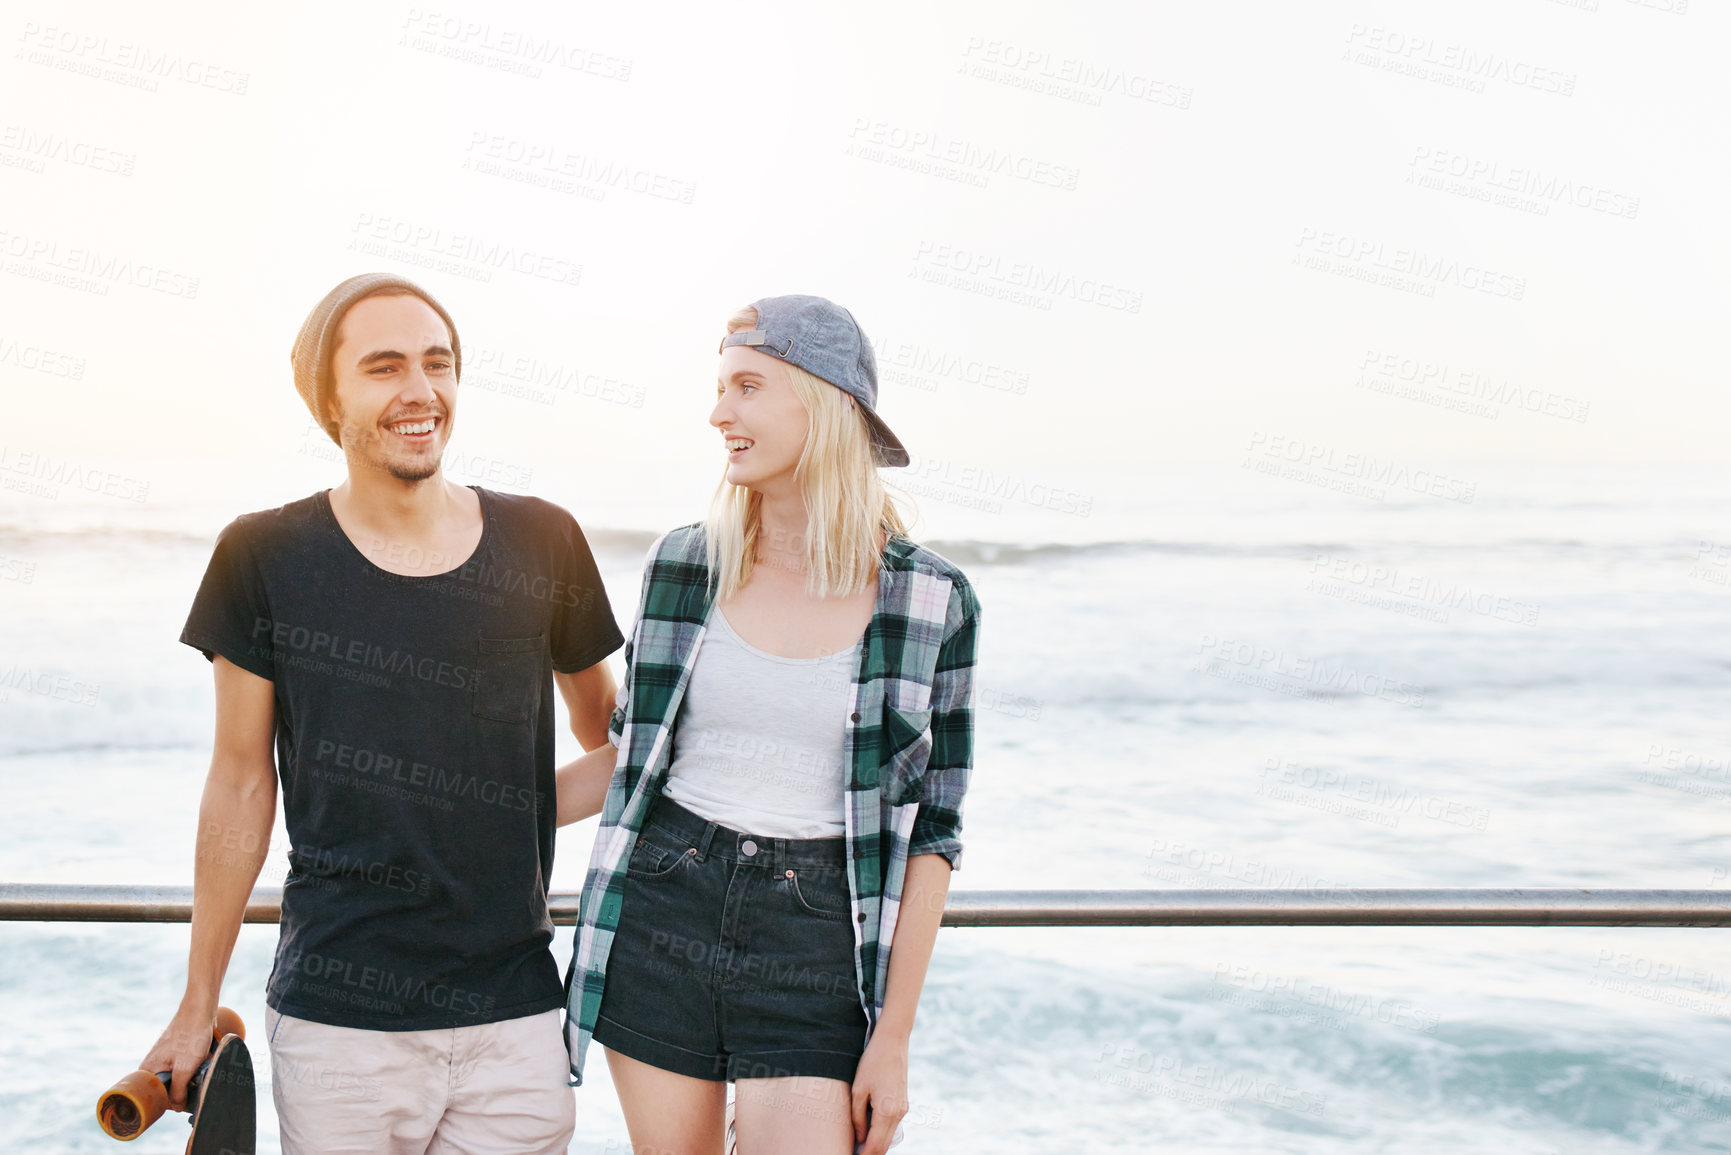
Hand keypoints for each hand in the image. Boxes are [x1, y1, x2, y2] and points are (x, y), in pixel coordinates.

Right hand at [138, 1000, 217, 1110]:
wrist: (201, 1008)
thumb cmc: (191, 1036)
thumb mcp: (184, 1068)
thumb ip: (178, 1091)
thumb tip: (177, 1109)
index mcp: (147, 1070)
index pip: (155, 1097)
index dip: (170, 1102)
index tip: (184, 1101)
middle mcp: (152, 1064)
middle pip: (167, 1088)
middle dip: (183, 1088)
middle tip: (196, 1080)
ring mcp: (165, 1057)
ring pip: (178, 1077)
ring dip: (191, 1077)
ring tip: (200, 1066)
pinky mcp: (177, 1052)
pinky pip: (184, 1067)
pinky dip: (194, 1067)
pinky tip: (204, 1060)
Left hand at [850, 1028, 908, 1154]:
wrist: (893, 1042)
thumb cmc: (872, 1063)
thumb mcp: (858, 1090)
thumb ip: (858, 1118)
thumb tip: (859, 1139)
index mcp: (887, 1111)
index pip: (875, 1146)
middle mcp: (899, 1114)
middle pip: (884, 1146)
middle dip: (870, 1154)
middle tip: (853, 1154)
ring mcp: (903, 1109)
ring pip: (889, 1138)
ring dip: (875, 1145)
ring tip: (857, 1146)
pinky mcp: (903, 1104)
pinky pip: (892, 1127)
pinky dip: (881, 1134)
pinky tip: (868, 1133)